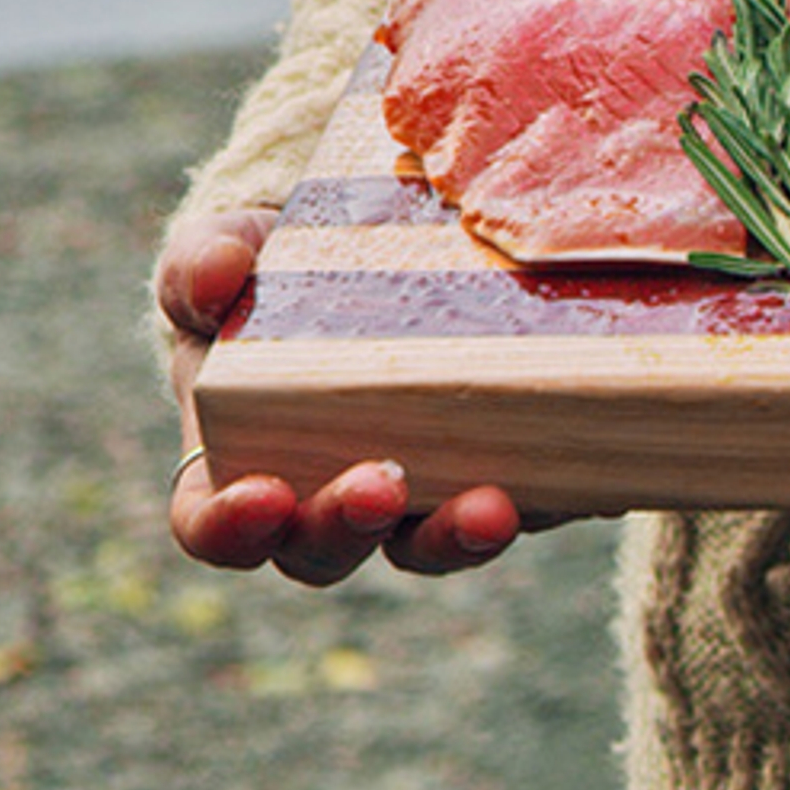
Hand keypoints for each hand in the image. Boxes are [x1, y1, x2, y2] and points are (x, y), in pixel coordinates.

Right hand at [158, 206, 531, 584]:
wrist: (387, 238)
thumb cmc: (281, 264)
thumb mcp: (231, 252)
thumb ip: (203, 263)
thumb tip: (218, 275)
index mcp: (240, 461)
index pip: (212, 525)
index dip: (230, 529)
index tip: (263, 497)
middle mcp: (330, 497)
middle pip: (327, 551)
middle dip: (350, 527)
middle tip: (381, 484)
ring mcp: (423, 495)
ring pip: (433, 547)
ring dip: (456, 537)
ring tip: (489, 506)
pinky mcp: (510, 474)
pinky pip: (532, 505)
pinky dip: (552, 494)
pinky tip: (585, 471)